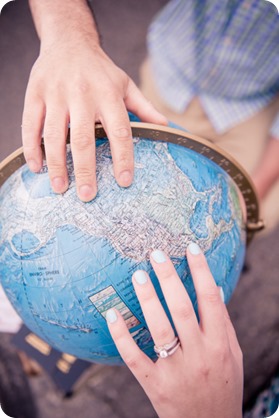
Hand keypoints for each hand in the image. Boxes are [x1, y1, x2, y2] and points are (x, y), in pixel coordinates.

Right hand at [22, 1, 166, 201]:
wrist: (69, 41)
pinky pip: (30, 125)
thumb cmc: (101, 71)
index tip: (124, 181)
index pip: (119, 131)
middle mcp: (82, 95)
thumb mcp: (126, 84)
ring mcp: (56, 94)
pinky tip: (37, 167)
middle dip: (85, 170)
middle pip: (83, 138)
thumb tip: (166, 126)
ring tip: (60, 188)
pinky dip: (32, 148)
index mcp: (109, 95)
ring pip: (54, 135)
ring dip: (56, 164)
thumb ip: (144, 107)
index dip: (123, 158)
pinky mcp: (35, 94)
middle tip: (87, 195)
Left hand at [106, 243, 242, 417]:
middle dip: (170, 278)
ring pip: (159, 329)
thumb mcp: (233, 355)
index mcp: (219, 345)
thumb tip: (214, 288)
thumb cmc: (223, 386)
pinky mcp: (154, 384)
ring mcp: (175, 370)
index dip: (202, 271)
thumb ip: (223, 323)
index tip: (190, 247)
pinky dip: (122, 335)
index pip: (211, 300)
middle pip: (182, 309)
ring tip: (138, 273)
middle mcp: (199, 355)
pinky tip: (112, 314)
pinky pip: (135, 357)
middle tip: (156, 253)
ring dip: (148, 299)